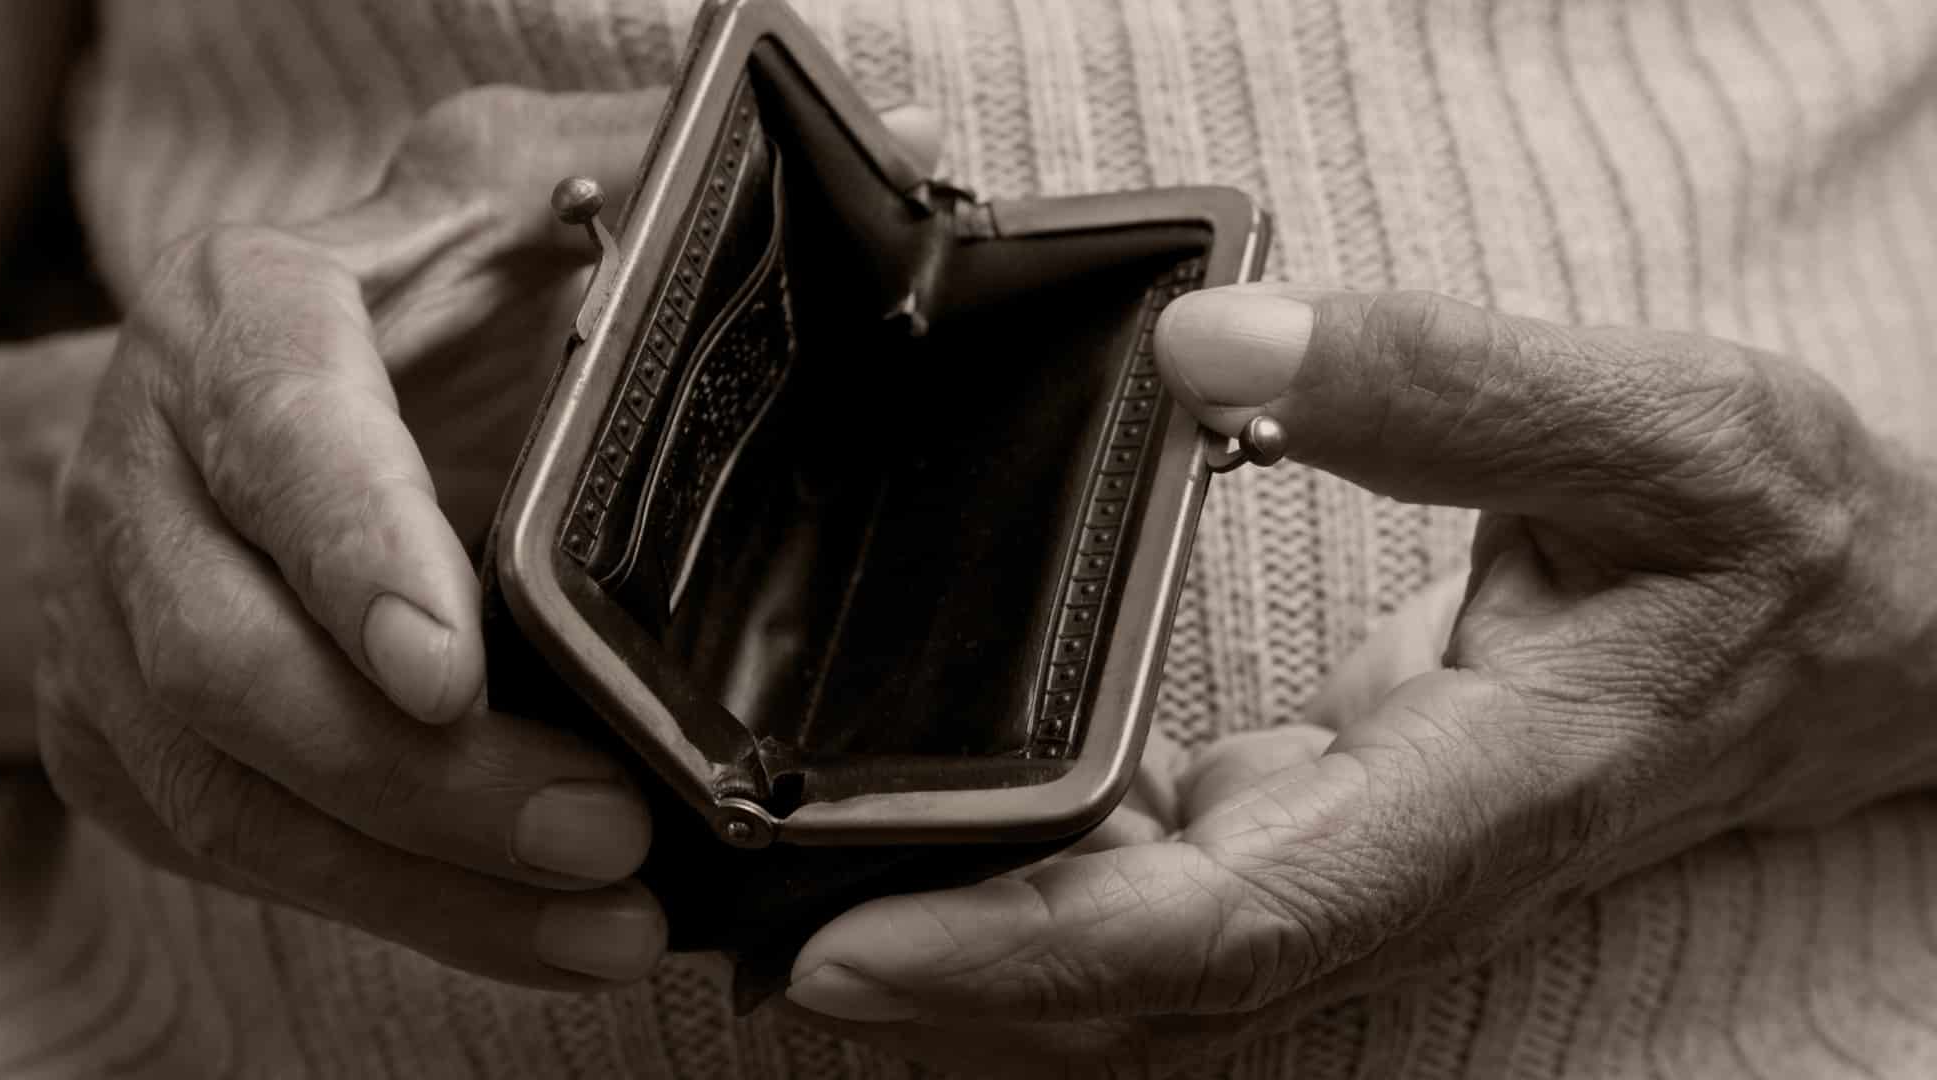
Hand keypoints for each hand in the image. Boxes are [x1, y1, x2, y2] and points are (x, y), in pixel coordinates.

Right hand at [35, 85, 943, 987]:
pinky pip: (256, 859)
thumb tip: (908, 139)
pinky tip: (547, 938)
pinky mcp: (139, 743)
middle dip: (421, 774)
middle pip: (238, 656)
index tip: (449, 663)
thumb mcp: (516, 193)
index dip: (353, 545)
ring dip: (428, 876)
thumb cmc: (409, 301)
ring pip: (239, 787)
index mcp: (248, 318)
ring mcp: (126, 625)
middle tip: (605, 830)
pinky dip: (410, 913)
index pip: (278, 421)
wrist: (224, 410)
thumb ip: (666, 165)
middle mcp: (157, 475)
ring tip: (612, 917)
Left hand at [779, 286, 1936, 1071]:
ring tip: (811, 874)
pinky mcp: (1342, 824)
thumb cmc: (1772, 539)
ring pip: (1145, 952)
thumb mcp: (1649, 422)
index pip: (1219, 924)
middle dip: (947, 974)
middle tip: (749, 921)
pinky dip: (1051, 873)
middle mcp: (1398, 867)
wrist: (1860, 631)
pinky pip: (1173, 885)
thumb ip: (1439, 382)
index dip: (1025, 955)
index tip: (849, 949)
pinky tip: (962, 810)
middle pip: (1142, 977)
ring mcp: (1363, 860)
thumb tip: (1210, 347)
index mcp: (1470, 797)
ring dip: (979, 938)